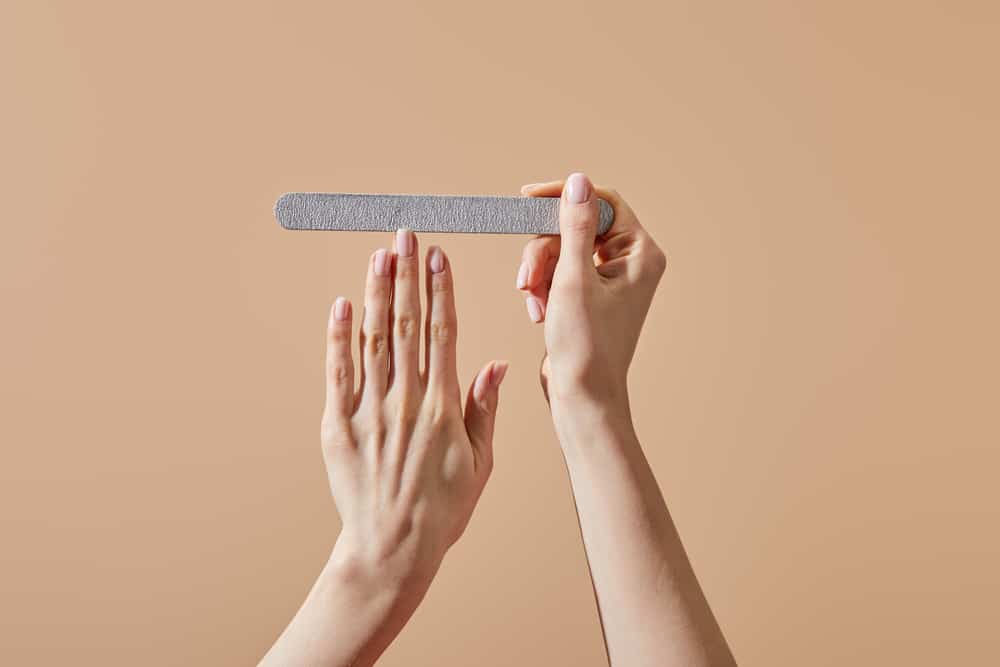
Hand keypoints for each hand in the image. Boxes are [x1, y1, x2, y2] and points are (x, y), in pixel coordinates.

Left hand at [325, 230, 505, 583]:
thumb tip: (495, 364)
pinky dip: (338, 336)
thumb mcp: (480, 462)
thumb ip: (485, 409)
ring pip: (373, 339)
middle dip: (407, 274)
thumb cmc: (442, 509)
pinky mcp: (338, 424)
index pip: (442, 332)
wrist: (392, 548)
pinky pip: (338, 372)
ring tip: (379, 254)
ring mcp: (369, 410)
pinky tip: (342, 303)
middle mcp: (406, 400)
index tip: (440, 256)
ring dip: (376, 292)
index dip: (440, 290)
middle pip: (406, 323)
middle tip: (406, 234)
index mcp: (443, 406)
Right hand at [516, 172, 665, 411]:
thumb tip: (578, 182)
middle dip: (543, 252)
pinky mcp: (589, 294)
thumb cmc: (586, 346)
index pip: (602, 202)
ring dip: (539, 273)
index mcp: (639, 254)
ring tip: (534, 303)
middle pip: (574, 227)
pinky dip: (542, 288)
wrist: (582, 396)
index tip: (527, 198)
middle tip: (526, 278)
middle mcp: (629, 262)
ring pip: (560, 250)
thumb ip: (574, 227)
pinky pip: (557, 272)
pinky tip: (539, 312)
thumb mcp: (573, 279)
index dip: (563, 197)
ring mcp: (609, 279)